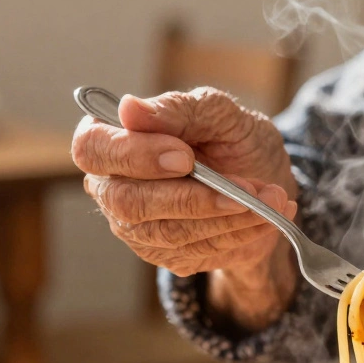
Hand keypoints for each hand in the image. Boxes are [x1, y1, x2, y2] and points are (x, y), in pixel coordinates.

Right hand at [72, 88, 300, 329]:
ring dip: (227, 217)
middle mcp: (112, 187)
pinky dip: (237, 233)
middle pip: (127, 202)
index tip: (185, 156)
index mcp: (112, 139)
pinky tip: (266, 216)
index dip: (133, 155)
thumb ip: (179, 110)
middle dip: (191, 197)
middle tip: (245, 187)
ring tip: (271, 198)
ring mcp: (134, 227)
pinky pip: (195, 251)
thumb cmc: (232, 140)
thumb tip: (129, 109)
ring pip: (168, 232)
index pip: (92, 149)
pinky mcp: (163, 254)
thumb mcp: (219, 115)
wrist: (263, 187)